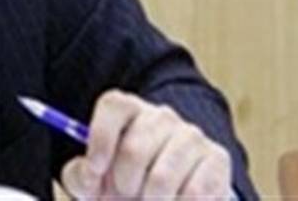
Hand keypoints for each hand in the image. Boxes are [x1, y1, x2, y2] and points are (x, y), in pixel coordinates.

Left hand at [60, 90, 231, 199]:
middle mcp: (161, 116)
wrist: (169, 197)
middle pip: (134, 148)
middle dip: (124, 184)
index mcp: (128, 110)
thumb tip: (90, 176)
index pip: (114, 106)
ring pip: (162, 177)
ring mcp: (191, 135)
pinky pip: (194, 192)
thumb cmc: (125, 184)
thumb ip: (79, 176)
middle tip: (125, 195)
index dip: (100, 139)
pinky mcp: (217, 158)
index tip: (95, 169)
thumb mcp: (94, 181)